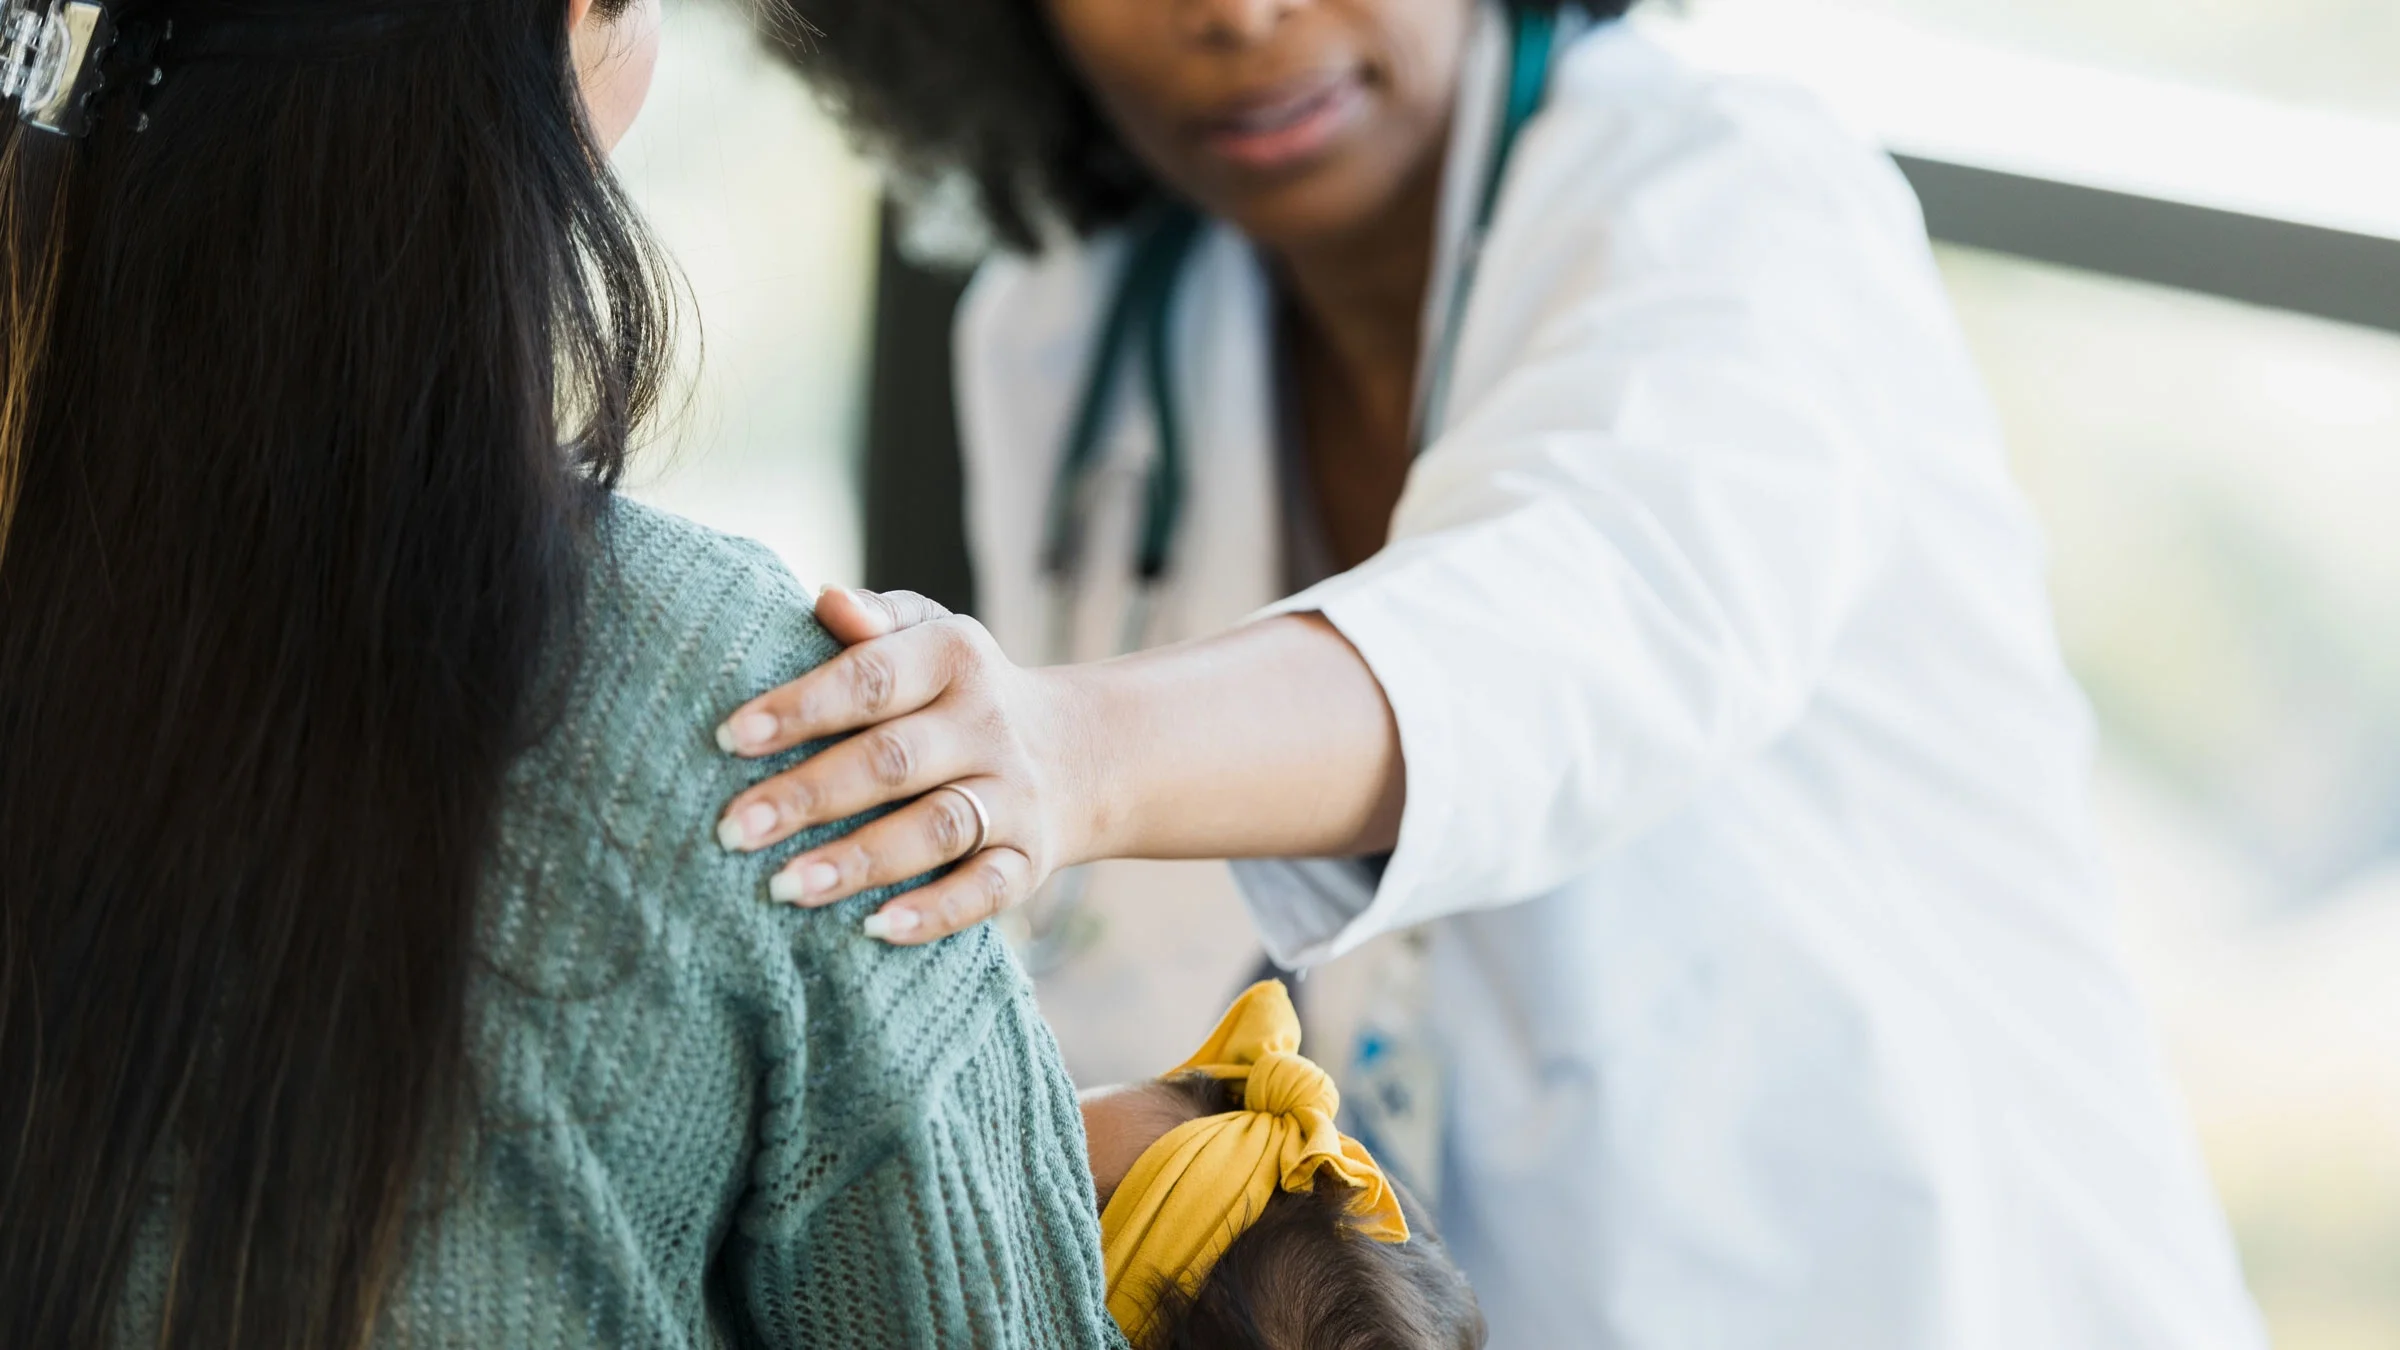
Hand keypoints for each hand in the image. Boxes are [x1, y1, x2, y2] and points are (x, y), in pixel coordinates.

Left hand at [713, 588, 1104, 945]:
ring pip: (937, 828)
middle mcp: (989, 726)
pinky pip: (988, 890)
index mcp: (955, 658)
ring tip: (784, 886)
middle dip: (811, 795)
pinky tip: (876, 929)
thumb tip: (827, 601)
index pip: (873, 678)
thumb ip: (877, 619)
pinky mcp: (1030, 860)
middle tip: (733, 829)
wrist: (1080, 753)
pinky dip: (935, 912)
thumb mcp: (930, 637)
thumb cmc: (960, 693)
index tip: (729, 738)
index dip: (802, 708)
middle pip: (895, 760)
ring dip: (860, 859)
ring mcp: (1015, 796)